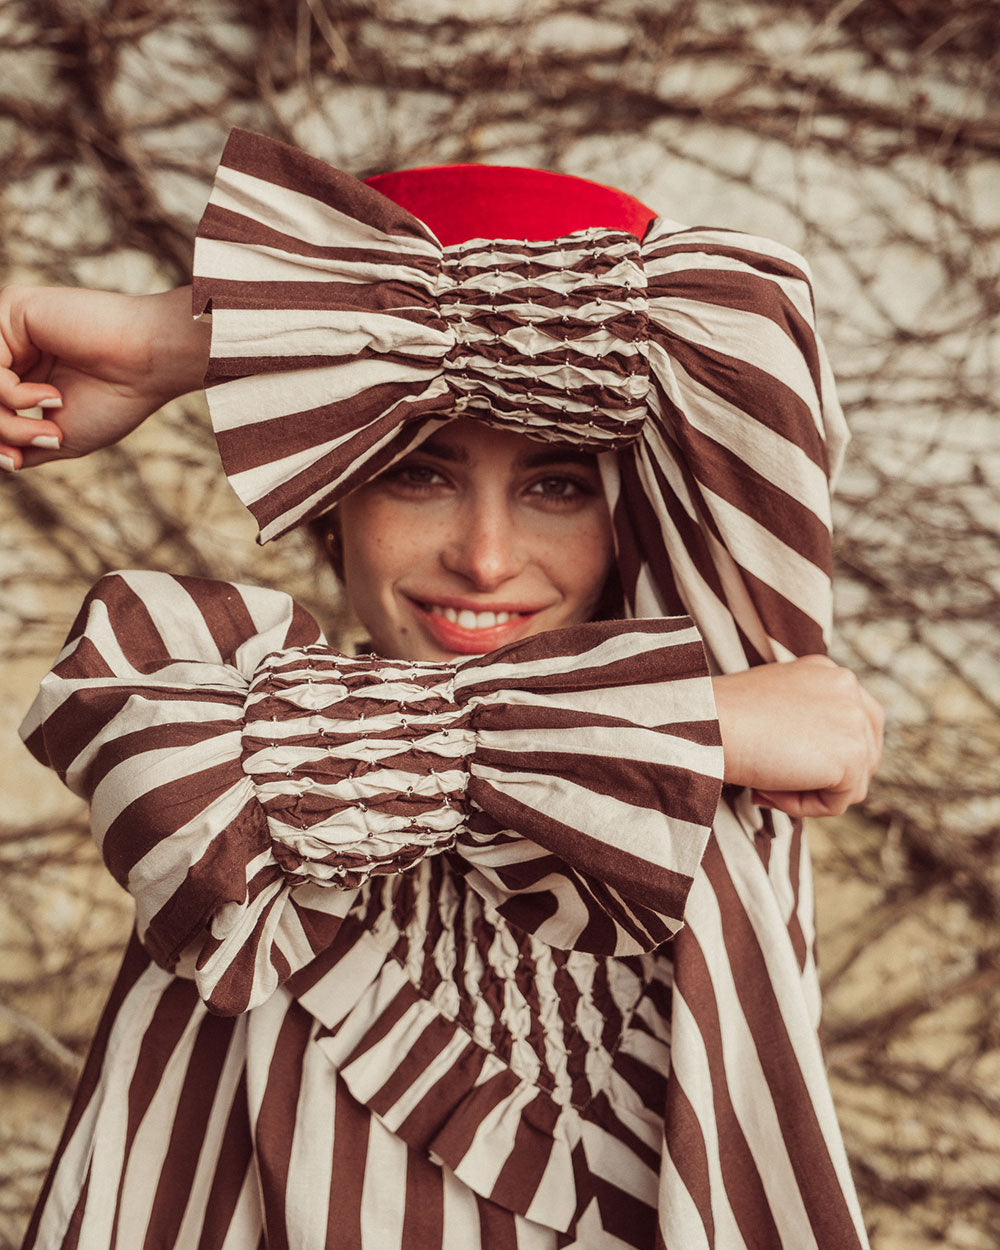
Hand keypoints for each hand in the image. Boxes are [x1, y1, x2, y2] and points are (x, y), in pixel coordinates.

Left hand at [0, 284, 209, 468]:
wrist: (150, 365)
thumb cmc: (118, 399)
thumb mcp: (60, 438)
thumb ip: (21, 445)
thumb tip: (1, 461)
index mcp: (24, 371)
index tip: (14, 460)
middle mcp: (13, 346)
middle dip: (3, 430)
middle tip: (47, 442)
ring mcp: (9, 328)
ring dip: (8, 420)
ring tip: (52, 428)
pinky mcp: (9, 308)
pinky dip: (12, 393)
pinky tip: (52, 396)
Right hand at [712, 655, 883, 818]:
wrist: (707, 723)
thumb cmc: (721, 717)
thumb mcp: (771, 704)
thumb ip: (803, 718)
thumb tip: (817, 759)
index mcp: (828, 673)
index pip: (854, 723)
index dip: (824, 755)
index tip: (782, 764)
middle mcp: (848, 688)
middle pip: (861, 754)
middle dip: (822, 778)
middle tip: (773, 781)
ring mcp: (855, 721)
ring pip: (851, 782)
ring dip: (808, 794)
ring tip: (765, 785)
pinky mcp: (852, 756)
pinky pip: (838, 802)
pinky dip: (803, 807)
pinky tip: (767, 790)